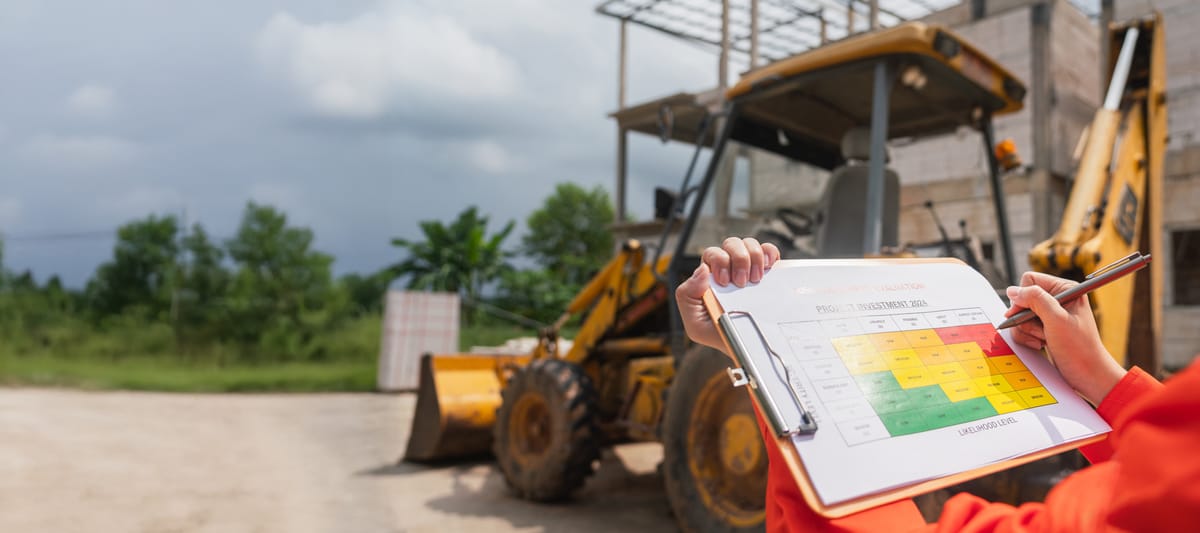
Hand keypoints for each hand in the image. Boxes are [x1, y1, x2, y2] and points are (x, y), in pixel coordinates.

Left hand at [675, 237, 780, 352]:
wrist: (747, 348)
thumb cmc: (719, 335)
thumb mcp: (695, 323)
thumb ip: (687, 296)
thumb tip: (701, 270)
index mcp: (709, 277)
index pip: (712, 254)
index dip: (720, 261)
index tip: (725, 282)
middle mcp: (729, 268)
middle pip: (731, 244)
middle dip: (738, 259)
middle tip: (742, 282)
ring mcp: (749, 268)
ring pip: (749, 243)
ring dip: (754, 256)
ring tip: (756, 279)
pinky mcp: (767, 272)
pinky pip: (769, 250)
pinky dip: (769, 252)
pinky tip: (768, 267)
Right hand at [1005, 272, 1125, 404]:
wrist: (1087, 374)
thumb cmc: (1079, 347)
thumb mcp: (1057, 319)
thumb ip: (1035, 300)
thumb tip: (1013, 291)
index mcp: (1065, 289)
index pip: (1030, 280)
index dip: (1024, 296)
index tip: (1027, 314)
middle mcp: (1057, 299)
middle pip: (1022, 299)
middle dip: (1026, 318)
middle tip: (1042, 330)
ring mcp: (1049, 315)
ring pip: (1019, 316)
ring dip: (1027, 330)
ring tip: (1045, 339)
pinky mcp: (1043, 329)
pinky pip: (1022, 328)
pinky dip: (1028, 338)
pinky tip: (1042, 344)